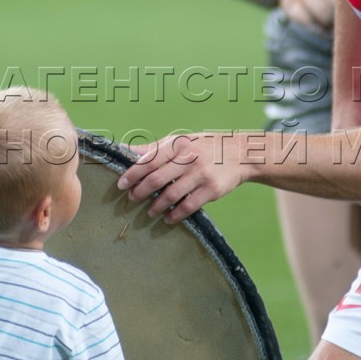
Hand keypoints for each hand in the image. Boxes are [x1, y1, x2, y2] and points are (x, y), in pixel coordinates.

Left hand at [118, 132, 246, 222]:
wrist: (239, 154)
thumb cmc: (204, 146)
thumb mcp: (181, 141)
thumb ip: (155, 148)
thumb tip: (126, 150)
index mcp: (179, 145)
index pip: (150, 160)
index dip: (133, 174)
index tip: (121, 184)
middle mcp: (189, 159)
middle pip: (157, 179)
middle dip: (141, 192)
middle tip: (132, 199)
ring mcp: (201, 175)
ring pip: (171, 195)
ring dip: (156, 206)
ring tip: (149, 211)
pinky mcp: (212, 190)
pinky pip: (188, 207)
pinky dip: (175, 215)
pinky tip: (168, 219)